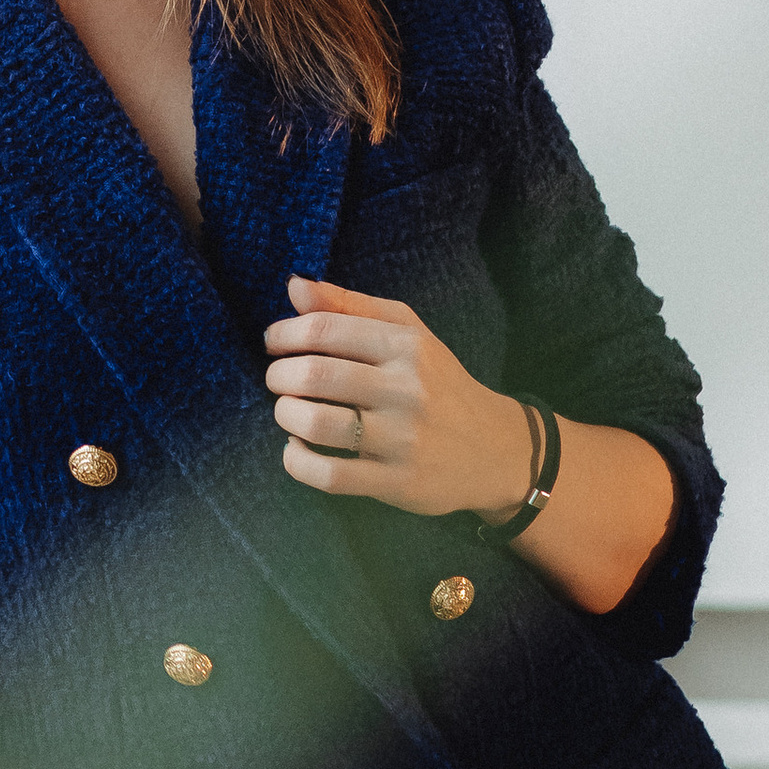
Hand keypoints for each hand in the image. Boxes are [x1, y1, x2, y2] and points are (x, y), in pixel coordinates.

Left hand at [261, 274, 531, 519]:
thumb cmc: (438, 384)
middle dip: (279, 376)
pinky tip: (297, 450)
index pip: (325, 329)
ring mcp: (402, 439)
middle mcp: (406, 389)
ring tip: (289, 411)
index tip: (273, 343)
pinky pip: (329, 474)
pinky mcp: (398, 482)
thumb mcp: (407, 334)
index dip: (284, 334)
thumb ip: (350, 306)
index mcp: (406, 346)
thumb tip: (294, 285)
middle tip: (278, 380)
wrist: (495, 450)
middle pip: (314, 375)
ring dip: (286, 415)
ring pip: (316, 424)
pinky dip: (297, 462)